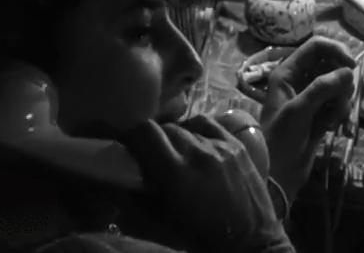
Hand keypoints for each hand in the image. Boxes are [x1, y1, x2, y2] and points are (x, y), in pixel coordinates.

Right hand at [119, 116, 286, 252]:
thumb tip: (112, 181)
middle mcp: (198, 151)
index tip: (125, 144)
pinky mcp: (237, 144)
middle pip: (165, 128)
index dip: (130, 134)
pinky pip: (209, 123)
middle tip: (149, 154)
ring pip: (186, 125)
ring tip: (174, 151)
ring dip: (175, 135)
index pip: (144, 132)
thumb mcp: (162, 223)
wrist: (251, 243)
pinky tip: (194, 140)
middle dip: (152, 138)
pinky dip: (196, 128)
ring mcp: (220, 145)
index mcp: (176, 172)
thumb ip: (135, 199)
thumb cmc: (202, 238)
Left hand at [261, 36, 355, 202]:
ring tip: (332, 121)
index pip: (316, 47)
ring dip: (341, 101)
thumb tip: (348, 72)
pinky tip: (334, 129)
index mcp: (287, 72)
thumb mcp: (298, 110)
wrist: (277, 174)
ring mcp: (311, 97)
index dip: (336, 51)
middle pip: (332, 65)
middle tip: (341, 101)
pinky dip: (340, 114)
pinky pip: (339, 103)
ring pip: (338, 85)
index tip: (352, 67)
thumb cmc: (280, 139)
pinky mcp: (321, 113)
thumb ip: (321, 88)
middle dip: (341, 82)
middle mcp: (300, 80)